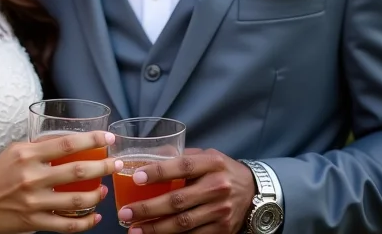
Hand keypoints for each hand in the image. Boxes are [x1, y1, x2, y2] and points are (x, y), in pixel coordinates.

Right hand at [0, 130, 121, 233]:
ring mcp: (33, 202)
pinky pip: (66, 226)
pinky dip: (85, 223)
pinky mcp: (33, 223)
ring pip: (76, 201)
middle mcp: (31, 177)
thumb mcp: (13, 152)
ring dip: (97, 195)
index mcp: (27, 154)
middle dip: (102, 167)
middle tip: (116, 163)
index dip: (92, 140)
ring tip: (105, 189)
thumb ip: (39, 146)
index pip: (66, 143)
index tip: (108, 138)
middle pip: (77, 171)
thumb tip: (67, 141)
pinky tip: (95, 217)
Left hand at [117, 148, 254, 232]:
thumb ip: (182, 156)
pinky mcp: (223, 231)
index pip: (182, 167)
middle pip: (178, 201)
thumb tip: (148, 155)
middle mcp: (218, 188)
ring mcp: (221, 212)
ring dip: (156, 229)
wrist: (255, 193)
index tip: (136, 177)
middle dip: (149, 209)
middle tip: (126, 213)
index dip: (159, 172)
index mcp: (212, 163)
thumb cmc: (222, 170)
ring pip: (183, 224)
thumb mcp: (207, 155)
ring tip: (134, 230)